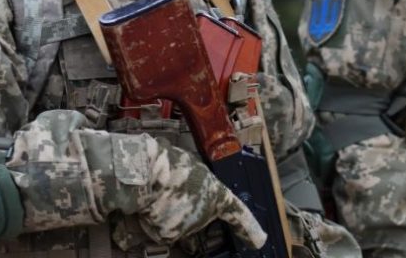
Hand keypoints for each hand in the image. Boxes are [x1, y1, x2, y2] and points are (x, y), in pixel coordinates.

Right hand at [137, 140, 266, 248]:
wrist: (146, 174)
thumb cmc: (170, 164)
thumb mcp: (194, 165)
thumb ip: (201, 181)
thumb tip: (196, 184)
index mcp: (217, 194)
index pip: (238, 214)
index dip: (249, 228)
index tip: (259, 241)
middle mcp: (206, 214)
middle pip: (201, 216)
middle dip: (191, 208)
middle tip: (176, 190)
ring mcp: (188, 227)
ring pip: (180, 222)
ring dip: (172, 212)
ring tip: (161, 193)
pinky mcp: (169, 234)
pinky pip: (164, 228)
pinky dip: (158, 219)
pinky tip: (152, 204)